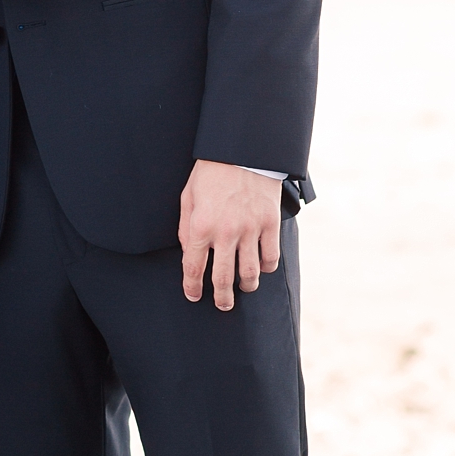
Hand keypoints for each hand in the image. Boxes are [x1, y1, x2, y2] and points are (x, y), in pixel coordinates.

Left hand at [179, 160, 281, 309]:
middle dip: (221, 298)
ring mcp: (249, 229)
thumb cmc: (211, 172)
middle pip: (222, 278)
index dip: (192, 287)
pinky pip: (270, 257)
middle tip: (222, 305)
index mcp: (200, 225)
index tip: (193, 295)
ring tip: (243, 288)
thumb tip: (186, 251)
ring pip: (249, 273)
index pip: (193, 267)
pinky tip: (260, 268)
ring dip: (246, 286)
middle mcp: (225, 232)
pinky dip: (266, 268)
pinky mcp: (269, 224)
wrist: (242, 150)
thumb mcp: (188, 196)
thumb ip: (184, 226)